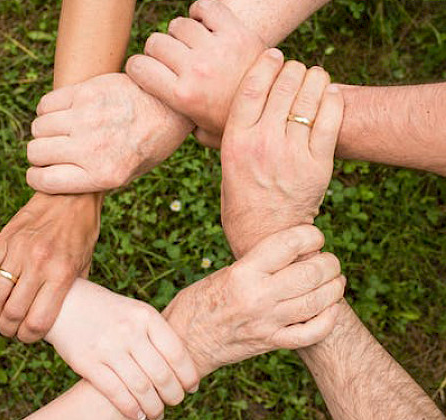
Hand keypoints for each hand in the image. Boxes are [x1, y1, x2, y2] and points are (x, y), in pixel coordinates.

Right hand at [0, 193, 101, 341]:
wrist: (71, 196)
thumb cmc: (81, 233)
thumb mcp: (85, 264)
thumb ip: (71, 291)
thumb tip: (60, 318)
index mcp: (62, 274)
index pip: (37, 321)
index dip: (29, 337)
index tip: (27, 337)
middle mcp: (39, 264)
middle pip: (11, 313)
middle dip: (7, 330)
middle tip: (9, 331)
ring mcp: (18, 251)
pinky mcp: (3, 240)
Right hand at [26, 73, 193, 193]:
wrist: (171, 107)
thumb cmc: (149, 145)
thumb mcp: (128, 175)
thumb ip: (92, 180)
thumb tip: (55, 180)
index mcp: (103, 175)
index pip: (44, 181)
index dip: (37, 178)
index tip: (42, 173)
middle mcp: (92, 148)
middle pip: (36, 152)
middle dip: (40, 155)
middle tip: (54, 151)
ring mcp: (87, 118)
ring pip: (38, 127)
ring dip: (45, 132)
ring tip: (62, 131)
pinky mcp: (86, 92)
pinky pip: (46, 104)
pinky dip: (48, 110)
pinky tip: (64, 113)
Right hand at [45, 279, 199, 419]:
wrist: (67, 303)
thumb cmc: (109, 311)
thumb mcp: (136, 311)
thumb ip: (156, 333)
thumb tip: (182, 365)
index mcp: (146, 315)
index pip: (177, 352)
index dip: (188, 375)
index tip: (191, 387)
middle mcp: (129, 331)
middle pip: (161, 374)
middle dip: (173, 395)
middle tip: (176, 402)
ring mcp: (108, 347)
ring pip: (141, 388)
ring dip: (154, 407)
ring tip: (157, 413)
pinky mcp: (88, 363)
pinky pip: (116, 393)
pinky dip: (131, 409)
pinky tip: (137, 415)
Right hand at [126, 0, 264, 147]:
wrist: (276, 109)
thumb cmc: (235, 124)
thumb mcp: (203, 134)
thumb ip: (181, 126)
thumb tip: (164, 120)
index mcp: (182, 96)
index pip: (138, 67)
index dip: (137, 67)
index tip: (145, 70)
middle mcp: (195, 70)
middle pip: (156, 42)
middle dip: (157, 51)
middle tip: (171, 60)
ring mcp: (216, 49)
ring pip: (178, 25)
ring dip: (180, 33)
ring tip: (191, 45)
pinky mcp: (236, 32)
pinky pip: (206, 7)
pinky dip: (201, 12)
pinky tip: (204, 25)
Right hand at [163, 225, 344, 376]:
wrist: (184, 342)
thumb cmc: (199, 301)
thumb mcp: (224, 273)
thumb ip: (258, 264)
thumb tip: (293, 252)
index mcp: (243, 272)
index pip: (289, 244)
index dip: (311, 235)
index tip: (315, 236)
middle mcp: (257, 296)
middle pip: (311, 273)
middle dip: (329, 263)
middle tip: (330, 260)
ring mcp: (267, 322)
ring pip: (317, 301)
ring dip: (334, 288)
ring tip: (335, 280)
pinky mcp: (271, 343)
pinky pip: (311, 333)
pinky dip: (328, 320)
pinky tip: (330, 309)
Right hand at [221, 50, 343, 257]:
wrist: (266, 235)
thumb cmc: (242, 199)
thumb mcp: (226, 165)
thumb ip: (229, 135)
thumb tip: (230, 106)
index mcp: (235, 141)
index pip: (252, 87)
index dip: (266, 63)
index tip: (274, 54)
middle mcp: (262, 143)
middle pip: (283, 85)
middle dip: (293, 69)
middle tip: (296, 70)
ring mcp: (291, 154)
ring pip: (309, 97)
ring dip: (315, 78)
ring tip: (315, 78)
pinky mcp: (317, 165)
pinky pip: (330, 119)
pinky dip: (333, 99)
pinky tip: (330, 94)